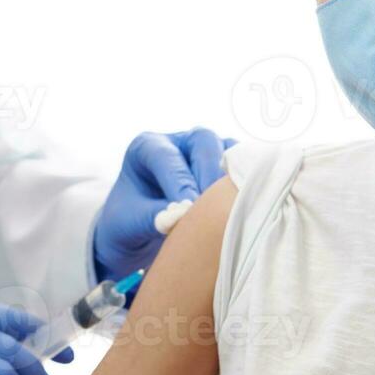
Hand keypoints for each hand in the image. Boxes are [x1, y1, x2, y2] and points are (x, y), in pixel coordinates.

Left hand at [92, 127, 234, 290]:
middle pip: (203, 141)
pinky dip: (245, 182)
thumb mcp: (131, 222)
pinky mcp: (226, 165)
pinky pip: (243, 166)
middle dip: (208, 174)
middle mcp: (178, 141)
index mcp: (147, 147)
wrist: (138, 232)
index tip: (187, 208)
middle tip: (210, 207)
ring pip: (228, 149)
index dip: (178, 181)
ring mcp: (205, 151)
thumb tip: (182, 216)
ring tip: (228, 208)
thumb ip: (154, 216)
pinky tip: (242, 207)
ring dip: (230, 178)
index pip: (166, 156)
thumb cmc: (129, 222)